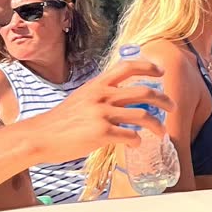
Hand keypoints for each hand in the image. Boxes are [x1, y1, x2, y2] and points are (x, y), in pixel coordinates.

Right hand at [22, 59, 172, 161]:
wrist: (39, 136)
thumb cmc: (60, 120)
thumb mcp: (81, 98)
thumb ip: (101, 95)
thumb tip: (121, 98)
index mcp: (97, 85)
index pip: (128, 66)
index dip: (148, 67)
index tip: (161, 72)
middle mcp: (102, 95)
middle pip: (144, 92)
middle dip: (164, 99)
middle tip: (172, 107)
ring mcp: (102, 114)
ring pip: (143, 116)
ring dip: (157, 125)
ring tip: (161, 132)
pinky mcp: (101, 134)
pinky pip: (130, 136)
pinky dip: (137, 141)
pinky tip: (136, 144)